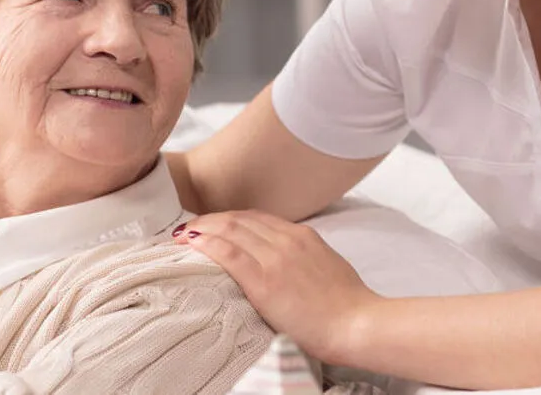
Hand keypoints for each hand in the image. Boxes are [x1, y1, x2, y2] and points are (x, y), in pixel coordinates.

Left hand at [172, 210, 382, 363]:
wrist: (356, 323)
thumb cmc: (346, 305)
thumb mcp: (326, 266)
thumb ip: (304, 258)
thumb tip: (289, 264)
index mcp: (302, 236)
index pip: (256, 218)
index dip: (230, 219)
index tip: (214, 225)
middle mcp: (287, 239)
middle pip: (239, 219)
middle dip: (211, 220)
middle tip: (191, 227)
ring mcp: (275, 258)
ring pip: (229, 229)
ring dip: (202, 228)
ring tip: (183, 234)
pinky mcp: (264, 280)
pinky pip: (228, 253)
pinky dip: (206, 243)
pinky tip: (191, 242)